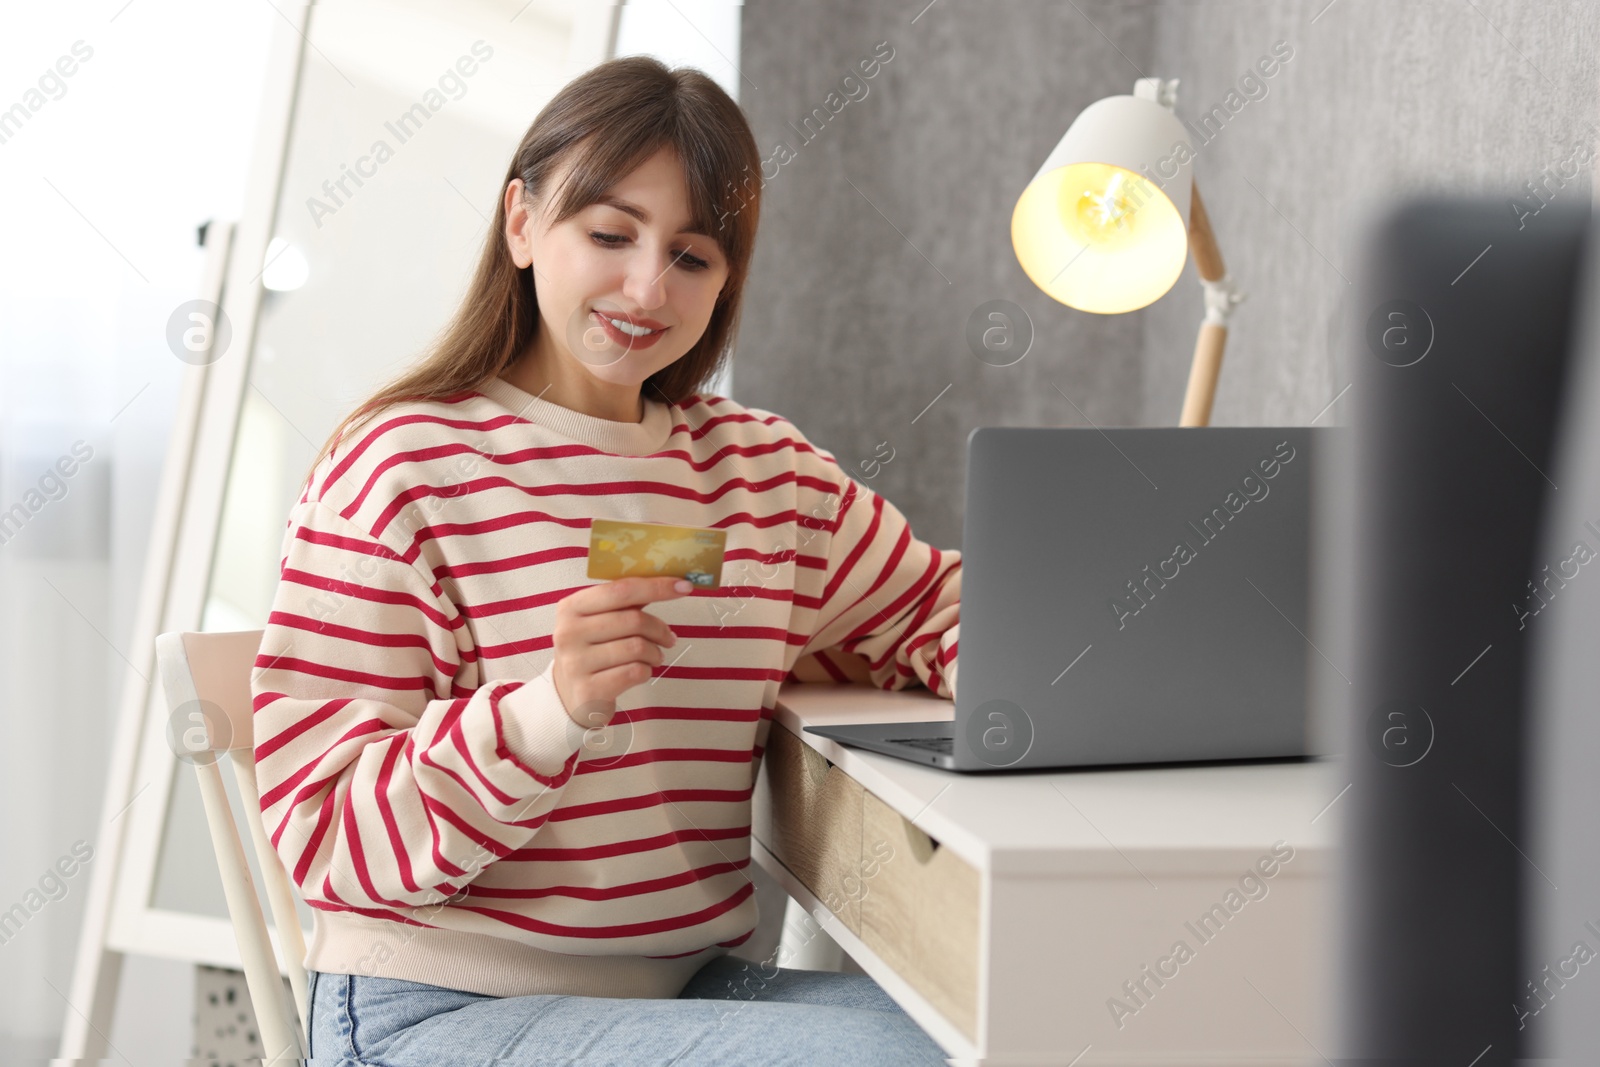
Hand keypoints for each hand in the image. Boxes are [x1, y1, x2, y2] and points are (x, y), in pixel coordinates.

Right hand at [550, 576, 689, 727]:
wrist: (571, 696)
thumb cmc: (594, 651)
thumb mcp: (601, 621)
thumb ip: (627, 602)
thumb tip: (671, 582)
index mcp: (572, 607)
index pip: (621, 590)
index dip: (656, 586)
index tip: (684, 586)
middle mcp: (568, 632)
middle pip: (633, 620)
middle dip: (660, 629)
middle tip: (669, 638)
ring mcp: (576, 663)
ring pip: (637, 647)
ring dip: (655, 652)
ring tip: (654, 657)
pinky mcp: (589, 690)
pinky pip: (635, 672)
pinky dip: (647, 671)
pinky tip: (641, 671)